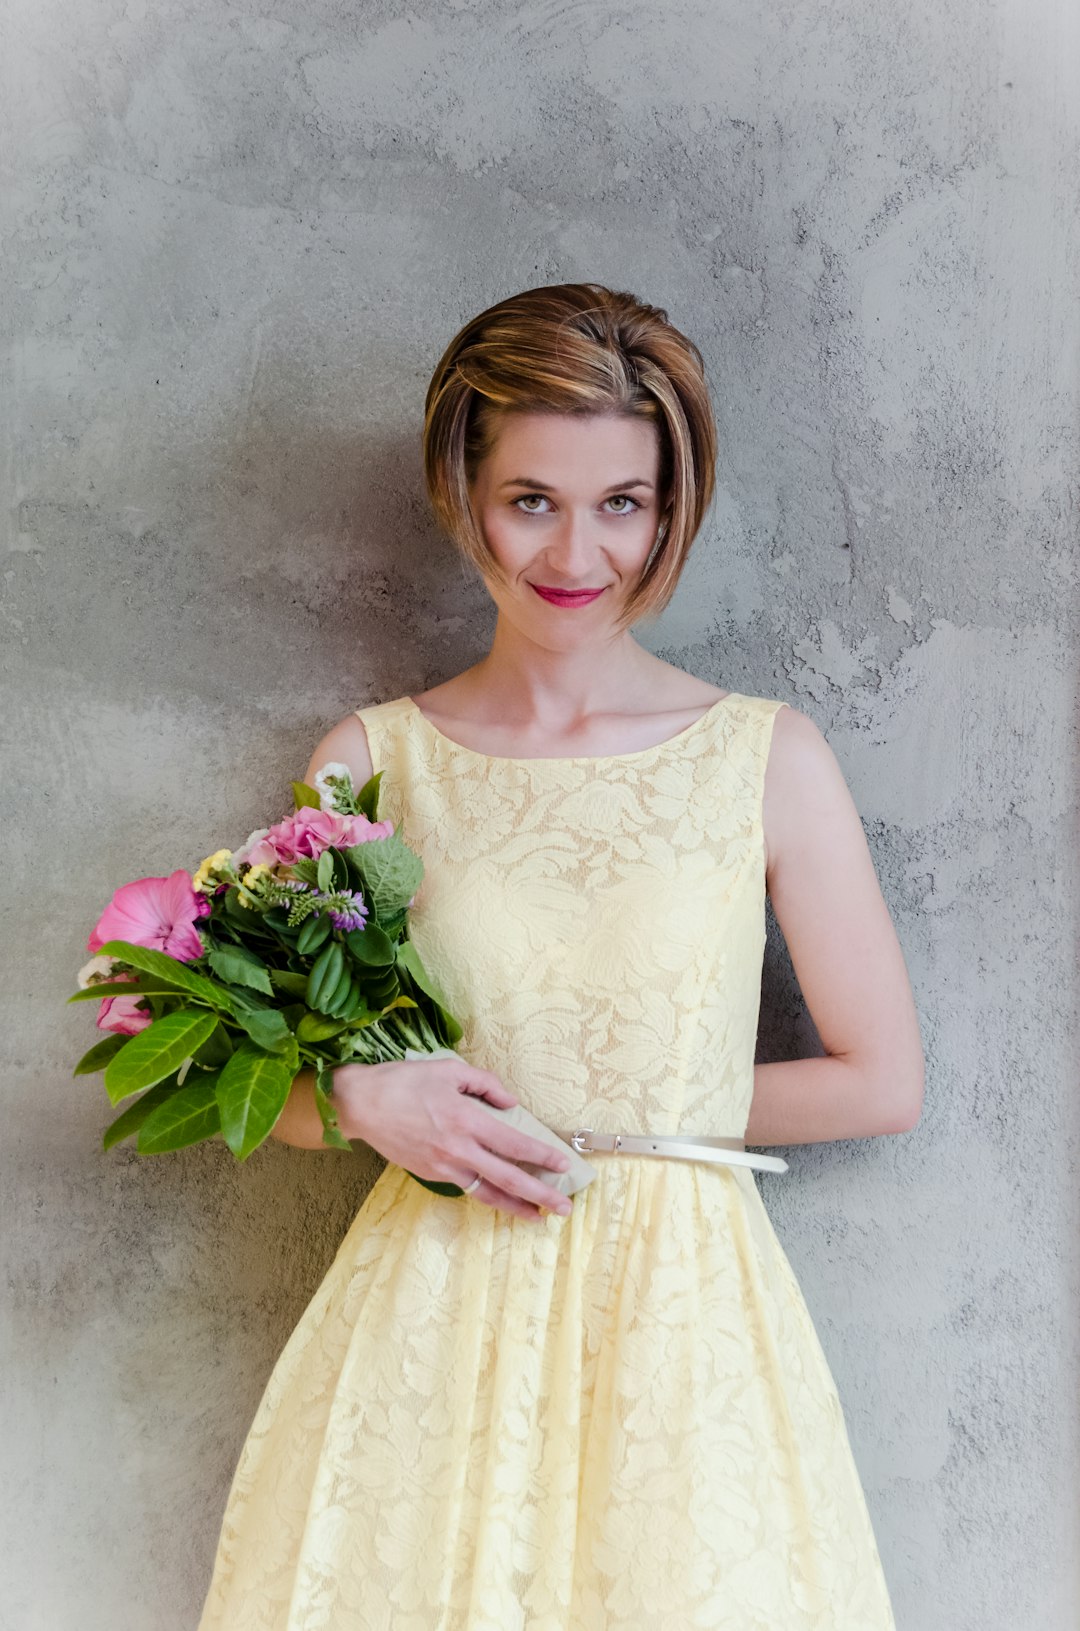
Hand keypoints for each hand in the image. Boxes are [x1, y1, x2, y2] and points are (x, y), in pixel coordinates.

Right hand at [332, 1059, 573, 1221]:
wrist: (361, 1105)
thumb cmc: (405, 1082)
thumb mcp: (449, 1070)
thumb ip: (486, 1084)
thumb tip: (510, 1103)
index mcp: (466, 1120)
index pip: (513, 1143)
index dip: (541, 1155)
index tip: (563, 1164)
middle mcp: (458, 1149)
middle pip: (506, 1177)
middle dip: (539, 1194)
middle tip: (564, 1208)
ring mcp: (443, 1166)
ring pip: (486, 1192)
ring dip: (515, 1207)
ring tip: (538, 1218)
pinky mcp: (430, 1174)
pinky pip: (466, 1187)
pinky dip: (486, 1195)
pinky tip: (501, 1198)